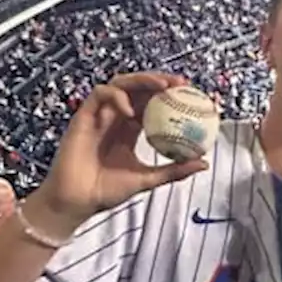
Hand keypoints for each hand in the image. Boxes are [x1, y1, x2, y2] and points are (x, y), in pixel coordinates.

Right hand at [31, 72, 208, 237]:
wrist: (77, 201)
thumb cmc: (106, 191)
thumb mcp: (148, 179)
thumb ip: (174, 170)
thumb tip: (204, 163)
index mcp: (131, 129)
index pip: (152, 103)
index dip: (169, 95)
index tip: (190, 94)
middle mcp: (116, 118)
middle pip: (138, 88)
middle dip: (159, 80)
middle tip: (181, 83)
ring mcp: (100, 115)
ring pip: (120, 84)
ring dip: (141, 80)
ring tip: (161, 86)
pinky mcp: (83, 116)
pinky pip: (100, 95)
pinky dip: (116, 97)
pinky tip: (130, 112)